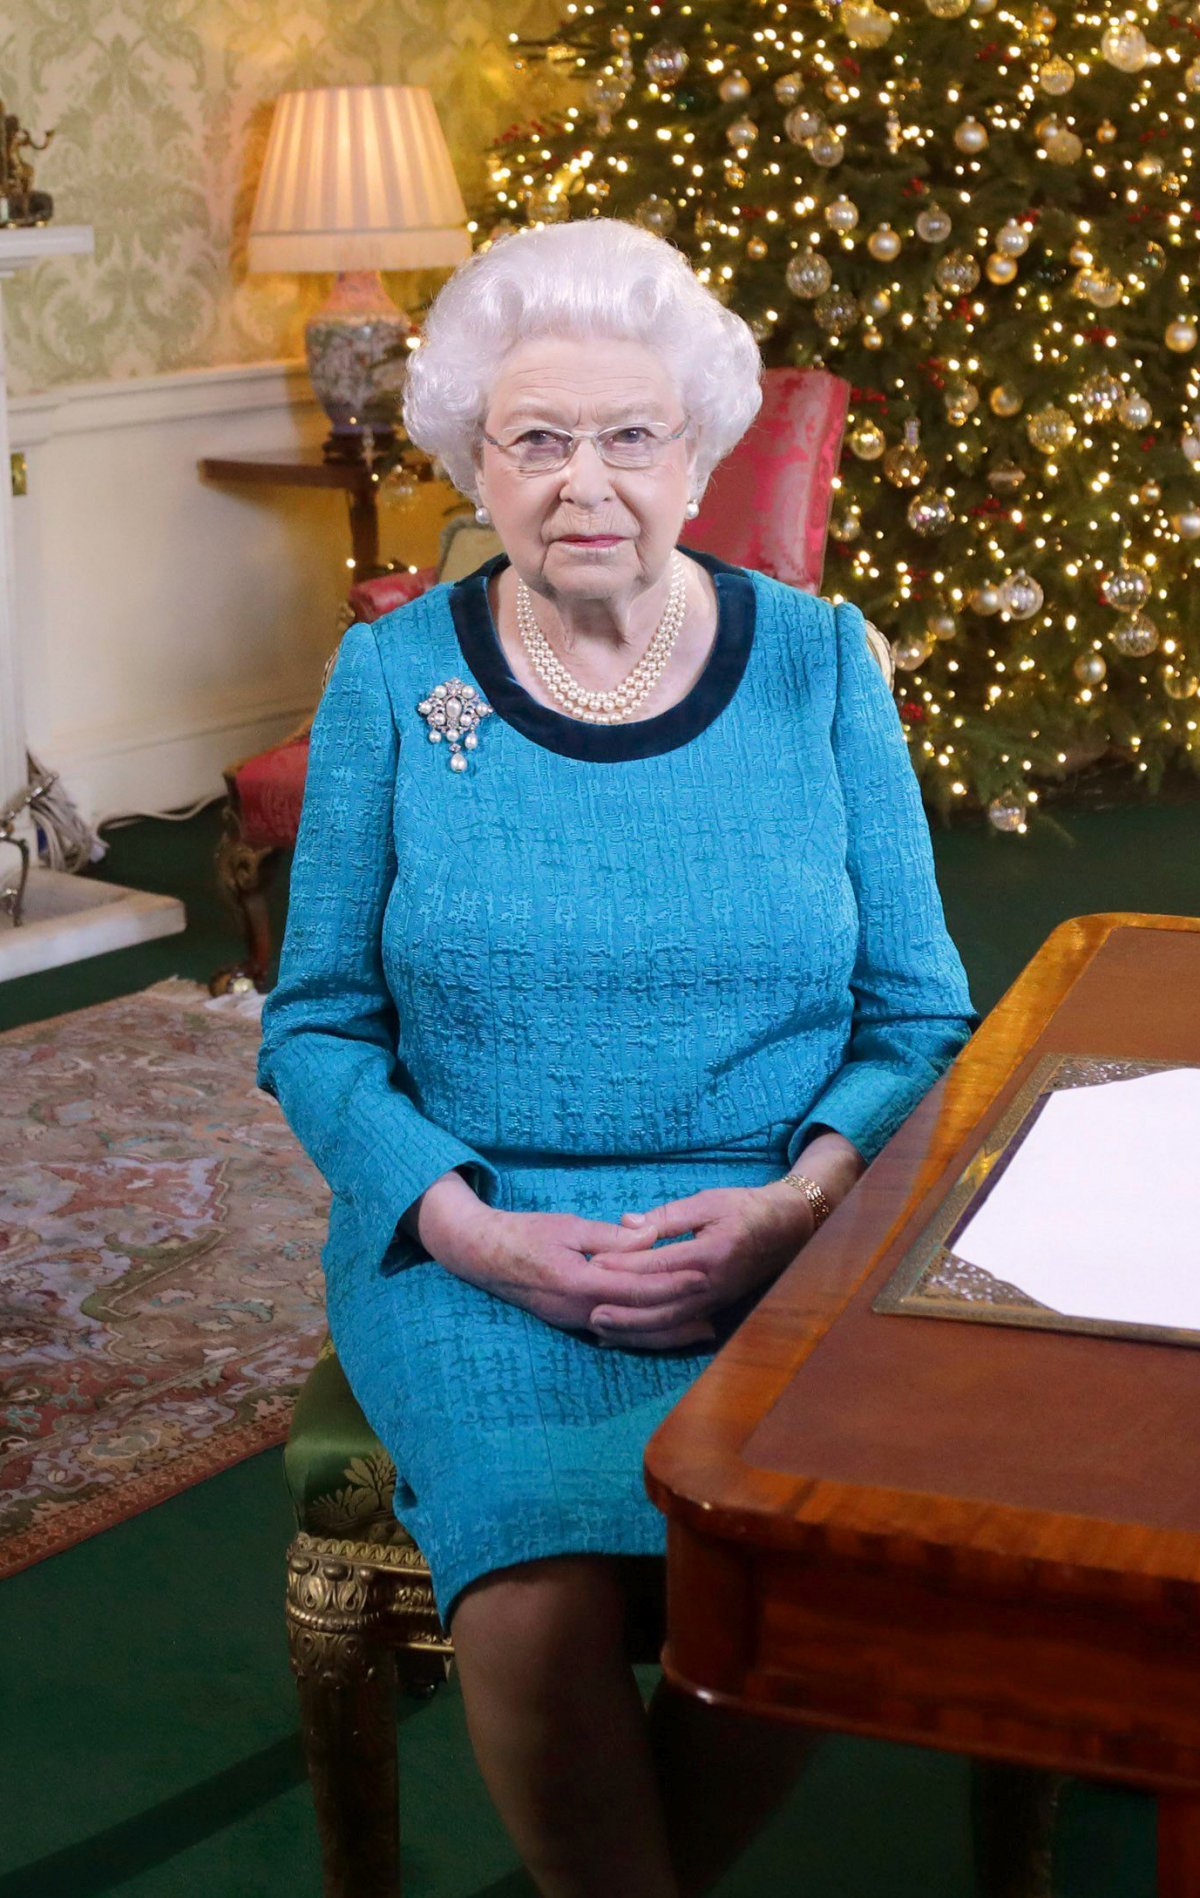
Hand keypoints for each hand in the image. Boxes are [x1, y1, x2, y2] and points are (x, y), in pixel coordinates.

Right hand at [441, 1204, 719, 1345]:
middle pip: (638, 1322)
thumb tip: (650, 1238)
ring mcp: (573, 1321)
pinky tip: (660, 1332)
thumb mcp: (569, 1226)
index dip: (673, 1284)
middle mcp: (579, 1311)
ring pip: (628, 1334)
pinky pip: (613, 1333)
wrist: (481, 1255)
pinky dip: (641, 1334)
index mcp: (580, 1282)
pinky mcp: (571, 1322)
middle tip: (714, 1321)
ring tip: (699, 1333)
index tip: (703, 1277)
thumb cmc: (526, 1234)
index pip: (638, 1288)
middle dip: (677, 1322)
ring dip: (664, 1335)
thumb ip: (611, 1237)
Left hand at [583, 1182, 816, 1348]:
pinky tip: (626, 1338)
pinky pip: (679, 1330)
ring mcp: (714, 1302)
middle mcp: (712, 1286)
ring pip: (669, 1325)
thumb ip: (667, 1215)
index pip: (659, 1264)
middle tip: (589, 1311)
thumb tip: (628, 1223)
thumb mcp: (707, 1201)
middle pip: (662, 1306)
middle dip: (624, 1311)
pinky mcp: (714, 1310)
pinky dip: (651, 1337)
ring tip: (600, 1330)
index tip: (594, 1265)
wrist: (788, 1229)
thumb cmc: (744, 1208)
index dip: (625, 1266)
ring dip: (634, 1331)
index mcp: (710, 1254)